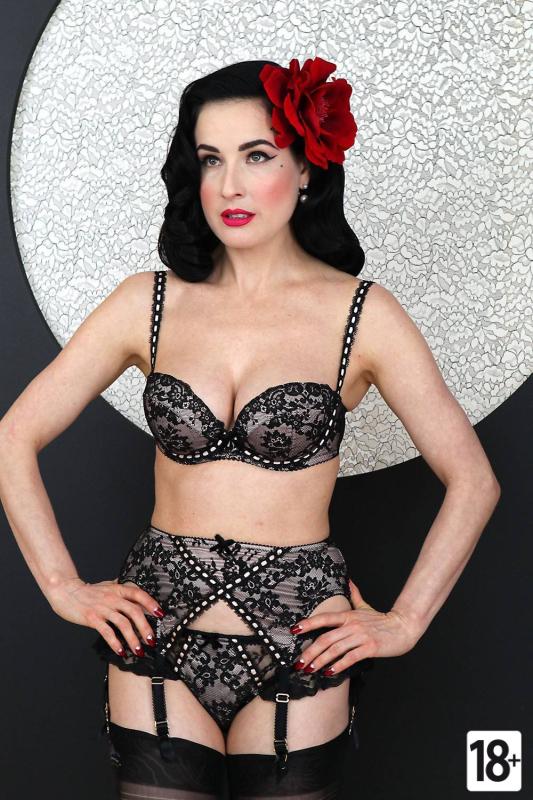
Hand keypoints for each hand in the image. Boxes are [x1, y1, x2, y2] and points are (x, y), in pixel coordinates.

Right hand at [48, 577, 164, 657]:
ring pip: (123, 624)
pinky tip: (120, 651)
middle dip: (145, 628)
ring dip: (133, 639)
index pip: (138, 594)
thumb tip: (136, 593)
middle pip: (134, 612)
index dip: (151, 604)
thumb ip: (121, 589)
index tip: (160, 615)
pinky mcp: (92, 618)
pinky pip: (107, 632)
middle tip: (152, 640)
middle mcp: (113, 598)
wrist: (66, 591)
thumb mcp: (107, 585)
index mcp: (118, 589)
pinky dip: (115, 643)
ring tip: (139, 650)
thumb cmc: (88, 591)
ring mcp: (103, 608)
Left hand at [291, 579, 420, 675]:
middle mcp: (352, 624)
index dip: (308, 624)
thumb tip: (348, 580)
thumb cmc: (382, 620)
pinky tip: (330, 672)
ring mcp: (360, 636)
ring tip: (310, 670)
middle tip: (299, 663)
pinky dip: (339, 666)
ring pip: (335, 650)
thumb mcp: (365, 607)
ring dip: (320, 661)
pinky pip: (350, 657)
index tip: (294, 630)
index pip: (324, 618)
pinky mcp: (370, 647)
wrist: (403, 627)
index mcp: (348, 615)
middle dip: (309, 652)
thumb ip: (354, 595)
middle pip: (325, 638)